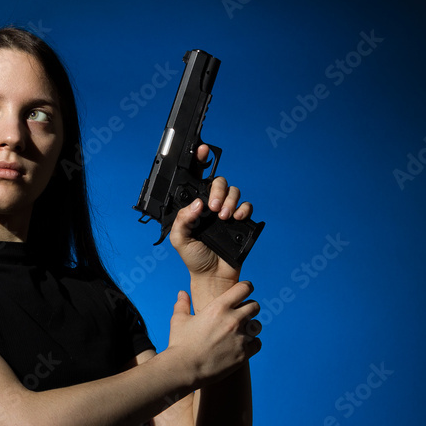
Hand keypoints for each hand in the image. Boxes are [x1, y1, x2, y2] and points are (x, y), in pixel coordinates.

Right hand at [166, 283, 261, 386]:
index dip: (246, 287)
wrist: (184, 369)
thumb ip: (182, 304)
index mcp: (219, 307)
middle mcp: (233, 320)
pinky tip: (242, 345)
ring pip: (257, 326)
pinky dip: (252, 343)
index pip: (244, 288)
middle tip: (242, 314)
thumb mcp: (179, 320)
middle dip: (250, 308)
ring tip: (240, 332)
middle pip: (255, 306)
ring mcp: (240, 337)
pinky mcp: (244, 354)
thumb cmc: (180, 344)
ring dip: (251, 327)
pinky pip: (257, 343)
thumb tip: (182, 293)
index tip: (245, 291)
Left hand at [169, 144, 254, 280]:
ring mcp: (226, 211)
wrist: (213, 275)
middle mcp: (211, 205)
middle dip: (217, 191)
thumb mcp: (179, 239)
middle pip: (218, 182)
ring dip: (230, 200)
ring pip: (233, 191)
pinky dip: (243, 209)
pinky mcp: (240, 221)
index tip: (202, 150)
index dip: (199, 162)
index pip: (196, 180)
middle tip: (213, 208)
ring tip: (223, 217)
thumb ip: (182, 220)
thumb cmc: (194, 257)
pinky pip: (246, 206)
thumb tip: (198, 204)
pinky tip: (236, 218)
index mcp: (194, 206)